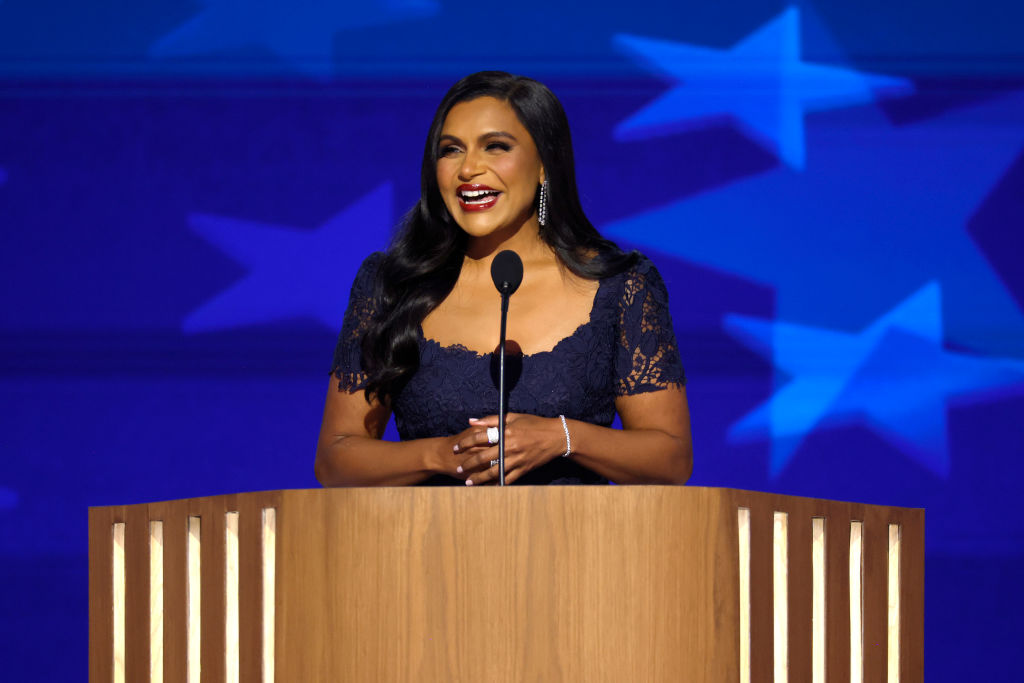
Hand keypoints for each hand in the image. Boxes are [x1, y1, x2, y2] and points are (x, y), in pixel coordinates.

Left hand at [452, 413, 566, 484]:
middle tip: (458, 468)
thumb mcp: (513, 417)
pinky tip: (487, 488)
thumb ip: (491, 419)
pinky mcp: (524, 469)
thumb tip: (471, 421)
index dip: (465, 442)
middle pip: (484, 457)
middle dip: (469, 463)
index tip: (455, 448)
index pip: (480, 437)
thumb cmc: (534, 424)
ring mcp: (517, 459)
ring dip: (480, 478)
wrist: (556, 437)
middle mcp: (510, 447)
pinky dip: (497, 485)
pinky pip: (507, 479)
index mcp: (506, 432)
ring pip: (494, 472)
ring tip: (469, 483)